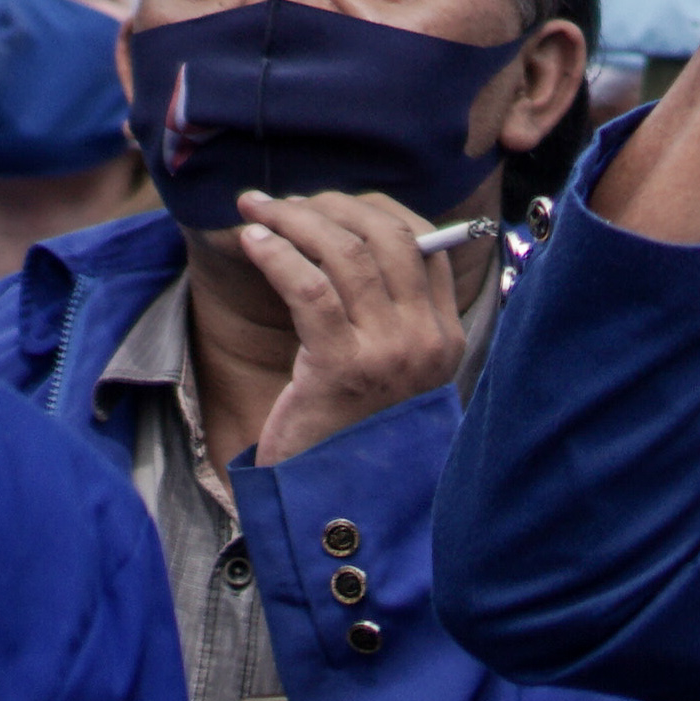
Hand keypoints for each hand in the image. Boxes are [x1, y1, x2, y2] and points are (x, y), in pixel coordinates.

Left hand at [232, 191, 469, 462]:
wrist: (334, 500)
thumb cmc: (348, 430)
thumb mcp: (387, 370)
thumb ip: (387, 315)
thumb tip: (348, 238)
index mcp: (445, 336)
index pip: (427, 244)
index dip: (377, 210)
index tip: (331, 204)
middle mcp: (426, 339)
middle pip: (390, 237)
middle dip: (333, 205)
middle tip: (287, 201)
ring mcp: (389, 353)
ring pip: (347, 255)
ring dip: (296, 220)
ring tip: (259, 210)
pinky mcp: (340, 367)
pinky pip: (309, 289)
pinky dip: (278, 255)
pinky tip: (254, 241)